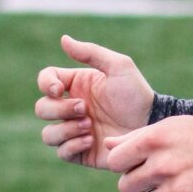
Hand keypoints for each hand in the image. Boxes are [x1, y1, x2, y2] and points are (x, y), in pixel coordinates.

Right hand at [35, 35, 154, 168]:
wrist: (151, 124)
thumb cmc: (137, 93)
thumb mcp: (118, 67)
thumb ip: (90, 52)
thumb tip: (63, 39)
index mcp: (76, 85)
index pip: (46, 80)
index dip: (45, 84)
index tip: (58, 90)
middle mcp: (71, 108)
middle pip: (42, 108)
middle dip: (59, 110)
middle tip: (84, 109)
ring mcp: (75, 131)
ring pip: (47, 134)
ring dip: (65, 130)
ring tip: (89, 127)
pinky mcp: (82, 152)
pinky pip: (62, 152)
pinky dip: (72, 145)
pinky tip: (92, 140)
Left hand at [105, 116, 192, 191]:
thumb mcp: (170, 127)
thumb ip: (136, 137)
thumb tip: (107, 146)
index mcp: (154, 140)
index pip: (115, 162)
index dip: (125, 163)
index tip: (137, 161)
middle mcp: (163, 165)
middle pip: (125, 187)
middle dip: (137, 183)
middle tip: (156, 175)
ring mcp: (178, 190)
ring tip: (172, 187)